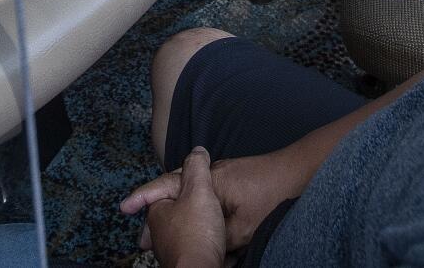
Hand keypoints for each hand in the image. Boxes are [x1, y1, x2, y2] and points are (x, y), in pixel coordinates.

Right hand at [122, 149, 309, 252]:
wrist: (299, 172)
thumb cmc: (273, 194)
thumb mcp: (244, 227)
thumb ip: (219, 238)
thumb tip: (208, 250)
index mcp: (208, 182)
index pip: (166, 186)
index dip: (143, 198)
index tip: (124, 207)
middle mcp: (211, 175)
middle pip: (173, 192)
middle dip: (156, 213)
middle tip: (142, 238)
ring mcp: (222, 178)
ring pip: (190, 198)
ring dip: (177, 216)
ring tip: (164, 237)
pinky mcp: (232, 183)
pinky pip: (206, 199)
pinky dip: (196, 214)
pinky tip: (197, 228)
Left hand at [140, 148, 228, 267]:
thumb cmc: (196, 233)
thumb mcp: (200, 191)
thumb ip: (197, 168)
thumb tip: (197, 152)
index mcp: (157, 212)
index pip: (159, 191)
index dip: (171, 183)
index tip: (176, 184)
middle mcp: (158, 233)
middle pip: (169, 214)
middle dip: (178, 209)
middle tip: (191, 203)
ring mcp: (169, 250)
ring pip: (179, 233)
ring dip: (190, 229)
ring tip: (203, 226)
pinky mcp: (183, 263)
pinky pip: (190, 248)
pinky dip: (198, 244)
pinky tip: (211, 246)